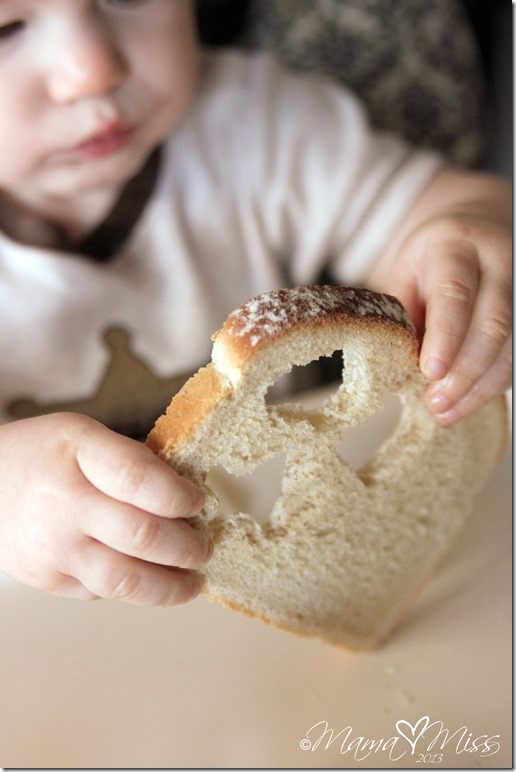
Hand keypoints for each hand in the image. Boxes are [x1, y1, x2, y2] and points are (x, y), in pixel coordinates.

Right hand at [0, 413, 210, 603]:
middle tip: (205, 547)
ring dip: (171, 585)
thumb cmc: (41, 456)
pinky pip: (103, 591)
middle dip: (187, 547)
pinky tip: (152, 580)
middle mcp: (62, 502)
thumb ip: (135, 461)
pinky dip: (134, 588)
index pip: (139, 479)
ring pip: (126, 580)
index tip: (198, 502)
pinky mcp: (46, 579)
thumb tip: (193, 489)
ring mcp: (52, 547)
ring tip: (192, 581)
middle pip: (142, 535)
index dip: (178, 496)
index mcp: (77, 452)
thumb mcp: (84, 436)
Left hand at [368, 168, 511, 423]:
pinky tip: (467, 402)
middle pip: (492, 324)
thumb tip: (402, 367)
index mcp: (456, 247)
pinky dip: (491, 385)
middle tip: (436, 402)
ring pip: (511, 346)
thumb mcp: (407, 275)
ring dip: (479, 386)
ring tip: (446, 411)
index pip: (455, 293)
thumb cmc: (431, 262)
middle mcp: (498, 263)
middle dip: (464, 371)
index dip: (445, 336)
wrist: (472, 234)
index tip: (430, 371)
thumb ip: (405, 315)